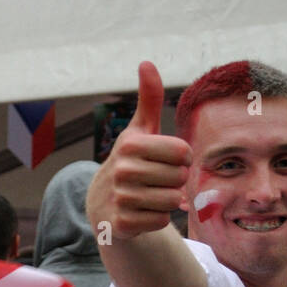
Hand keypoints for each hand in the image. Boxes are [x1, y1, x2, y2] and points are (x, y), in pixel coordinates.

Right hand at [87, 61, 191, 242]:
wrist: (103, 203)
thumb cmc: (131, 161)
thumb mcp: (139, 130)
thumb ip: (148, 99)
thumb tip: (147, 62)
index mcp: (130, 145)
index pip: (183, 153)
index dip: (182, 158)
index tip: (167, 160)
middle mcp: (123, 171)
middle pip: (179, 177)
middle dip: (174, 181)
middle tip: (158, 180)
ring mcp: (121, 198)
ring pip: (172, 201)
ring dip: (168, 201)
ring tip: (151, 195)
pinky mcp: (122, 223)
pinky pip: (161, 221)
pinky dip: (157, 219)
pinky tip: (143, 212)